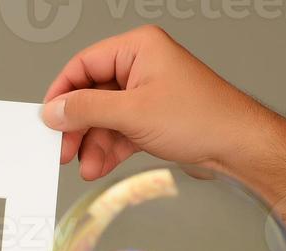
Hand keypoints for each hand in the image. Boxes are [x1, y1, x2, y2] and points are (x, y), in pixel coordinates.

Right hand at [41, 25, 275, 180]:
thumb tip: (55, 110)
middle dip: (78, 127)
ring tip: (88, 166)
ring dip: (93, 145)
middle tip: (64, 150)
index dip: (62, 94)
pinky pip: (118, 131)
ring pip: (103, 118)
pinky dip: (108, 150)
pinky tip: (100, 166)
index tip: (48, 120)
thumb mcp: (132, 113)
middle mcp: (141, 66)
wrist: (237, 147)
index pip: (83, 64)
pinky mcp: (152, 118)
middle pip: (91, 94)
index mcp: (138, 49)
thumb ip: (87, 110)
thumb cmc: (202, 118)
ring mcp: (147, 93)